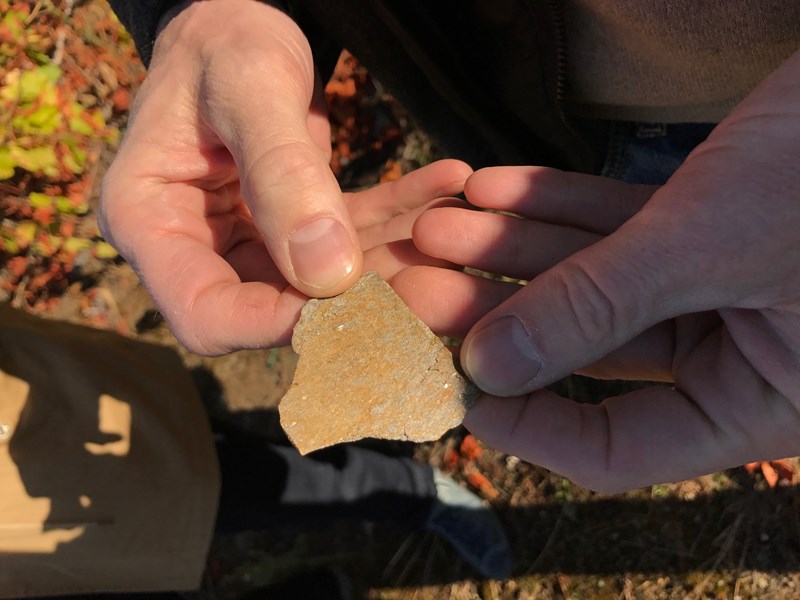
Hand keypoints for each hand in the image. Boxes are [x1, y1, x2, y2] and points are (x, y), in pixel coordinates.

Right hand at [99, 0, 470, 352]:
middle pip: (271, 310)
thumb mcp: (250, 89)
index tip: (353, 303)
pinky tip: (445, 184)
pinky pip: (346, 237)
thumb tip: (328, 274)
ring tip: (456, 230)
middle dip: (354, 303)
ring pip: (323, 282)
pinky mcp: (287, 228)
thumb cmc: (223, 41)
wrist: (235, 24)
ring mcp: (243, 240)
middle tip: (432, 283)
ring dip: (392, 262)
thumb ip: (284, 174)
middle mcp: (194, 245)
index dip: (276, 324)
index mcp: (149, 221)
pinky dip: (395, 217)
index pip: (206, 312)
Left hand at [399, 50, 799, 491]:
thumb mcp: (710, 245)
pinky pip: (617, 226)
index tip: (456, 386)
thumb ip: (599, 306)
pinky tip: (491, 187)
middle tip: (416, 285)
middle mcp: (734, 355)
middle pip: (587, 349)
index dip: (531, 422)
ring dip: (512, 250)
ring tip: (436, 226)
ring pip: (592, 281)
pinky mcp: (705, 228)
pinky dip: (557, 204)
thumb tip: (488, 367)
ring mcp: (717, 290)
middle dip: (497, 311)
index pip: (621, 448)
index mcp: (757, 402)